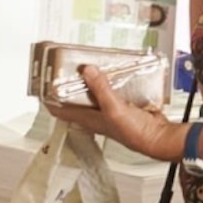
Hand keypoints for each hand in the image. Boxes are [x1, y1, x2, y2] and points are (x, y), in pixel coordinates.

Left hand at [44, 66, 184, 162]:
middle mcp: (98, 115)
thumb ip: (101, 89)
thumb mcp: (114, 108)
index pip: (61, 110)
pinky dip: (113, 82)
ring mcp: (112, 110)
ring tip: (89, 65)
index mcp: (90, 119)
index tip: (42, 85)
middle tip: (66, 68)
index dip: (50, 99)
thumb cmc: (136, 133)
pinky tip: (116, 72)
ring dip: (93, 81)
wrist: (160, 137)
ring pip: (97, 93)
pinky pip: (116, 90)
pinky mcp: (126, 106)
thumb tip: (88, 71)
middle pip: (78, 99)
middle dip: (71, 85)